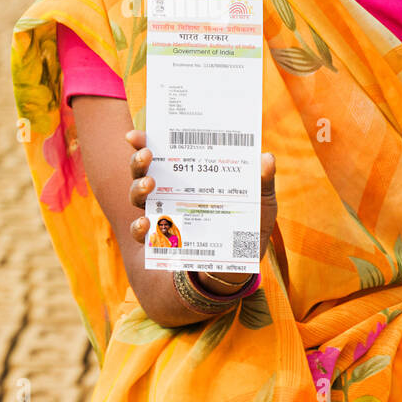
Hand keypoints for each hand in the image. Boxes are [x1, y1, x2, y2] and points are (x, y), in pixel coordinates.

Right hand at [124, 129, 277, 269]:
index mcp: (190, 175)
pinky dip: (140, 228)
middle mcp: (169, 193)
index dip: (144, 143)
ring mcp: (162, 216)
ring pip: (137, 198)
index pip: (163, 153)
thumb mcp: (261, 203)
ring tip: (149, 184)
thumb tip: (266, 158)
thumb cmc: (249, 226)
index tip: (135, 135)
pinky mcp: (162, 242)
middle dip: (139, 161)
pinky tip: (145, 223)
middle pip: (142, 171)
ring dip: (138, 188)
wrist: (242, 266)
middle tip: (147, 156)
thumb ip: (263, 182)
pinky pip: (142, 234)